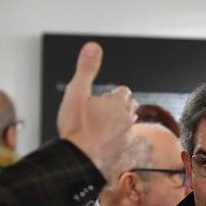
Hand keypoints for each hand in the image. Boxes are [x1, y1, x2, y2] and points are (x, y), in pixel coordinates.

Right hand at [57, 42, 136, 170]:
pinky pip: (124, 138)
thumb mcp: (76, 92)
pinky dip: (116, 136)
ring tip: (101, 123)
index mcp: (118, 102)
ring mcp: (127, 135)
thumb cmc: (75, 127)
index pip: (123, 90)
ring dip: (118, 120)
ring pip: (128, 122)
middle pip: (129, 105)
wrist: (78, 158)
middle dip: (118, 104)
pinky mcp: (123, 149)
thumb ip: (86, 68)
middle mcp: (127, 118)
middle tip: (102, 108)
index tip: (102, 97)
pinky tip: (102, 139)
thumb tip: (93, 46)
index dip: (112, 92)